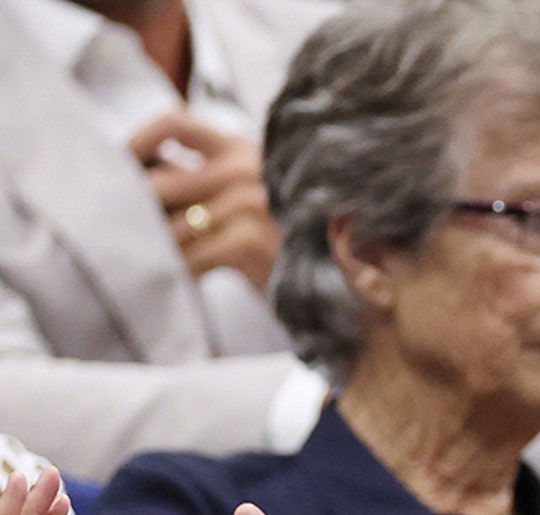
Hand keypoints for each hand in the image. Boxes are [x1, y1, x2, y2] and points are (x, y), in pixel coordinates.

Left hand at [129, 111, 280, 292]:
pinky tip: (185, 284)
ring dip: (161, 254)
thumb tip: (134, 181)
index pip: (176, 122)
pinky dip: (181, 275)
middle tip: (127, 237)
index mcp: (244, 149)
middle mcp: (247, 167)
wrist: (337, 286)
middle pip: (160, 183)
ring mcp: (249, 201)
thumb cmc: (283, 244)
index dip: (138, 141)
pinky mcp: (249, 238)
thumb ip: (201, 181)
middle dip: (141, 217)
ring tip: (159, 268)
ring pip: (171, 228)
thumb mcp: (248, 199)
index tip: (120, 168)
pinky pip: (190, 258)